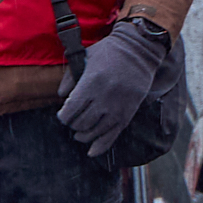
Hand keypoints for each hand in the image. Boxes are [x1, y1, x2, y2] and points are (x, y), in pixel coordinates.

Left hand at [60, 20, 170, 159]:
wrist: (140, 50)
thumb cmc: (109, 51)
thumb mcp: (85, 57)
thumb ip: (70, 77)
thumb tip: (61, 97)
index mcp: (91, 83)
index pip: (69, 112)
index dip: (63, 117)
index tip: (63, 114)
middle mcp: (104, 98)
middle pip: (81, 124)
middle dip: (73, 125)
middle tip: (73, 120)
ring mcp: (118, 107)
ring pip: (95, 132)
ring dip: (84, 135)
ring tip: (80, 133)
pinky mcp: (128, 112)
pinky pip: (113, 135)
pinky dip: (101, 146)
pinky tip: (92, 152)